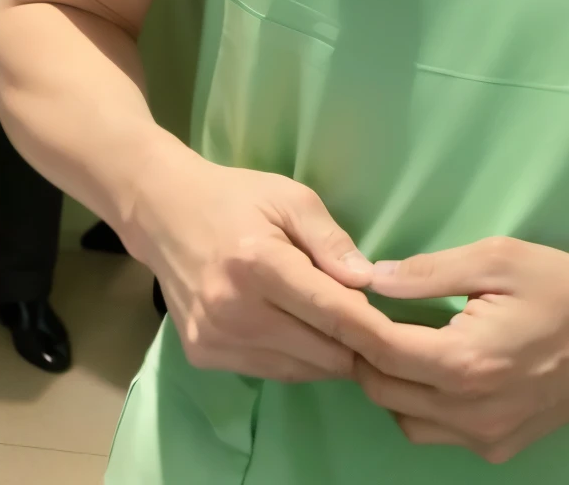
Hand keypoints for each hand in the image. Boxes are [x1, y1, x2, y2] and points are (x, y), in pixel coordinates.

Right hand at [127, 148, 392, 383]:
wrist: (163, 212)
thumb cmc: (236, 197)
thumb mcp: (290, 197)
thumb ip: (331, 241)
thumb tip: (368, 282)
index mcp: (259, 263)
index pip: (332, 312)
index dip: (374, 330)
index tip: (405, 337)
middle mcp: (233, 309)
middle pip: (320, 352)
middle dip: (356, 346)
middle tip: (377, 330)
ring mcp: (214, 338)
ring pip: (298, 371)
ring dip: (327, 357)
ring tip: (342, 332)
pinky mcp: (203, 356)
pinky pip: (269, 372)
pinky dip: (295, 360)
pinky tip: (301, 333)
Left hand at [352, 238, 568, 462]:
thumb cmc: (564, 287)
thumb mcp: (498, 259)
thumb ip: (430, 272)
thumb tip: (374, 278)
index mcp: (467, 364)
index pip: (382, 353)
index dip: (352, 324)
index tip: (339, 296)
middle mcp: (471, 414)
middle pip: (383, 392)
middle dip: (365, 352)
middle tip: (368, 313)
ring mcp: (486, 439)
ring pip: (404, 420)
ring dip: (391, 383)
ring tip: (403, 339)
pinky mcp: (500, 450)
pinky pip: (437, 434)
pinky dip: (422, 405)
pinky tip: (437, 368)